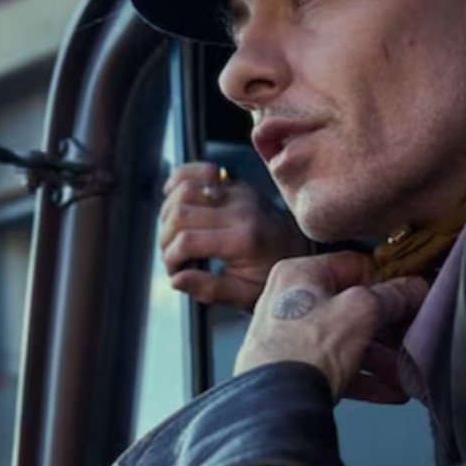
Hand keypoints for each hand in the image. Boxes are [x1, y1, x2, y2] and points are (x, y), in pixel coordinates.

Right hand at [159, 161, 310, 310]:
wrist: (299, 251)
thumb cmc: (272, 275)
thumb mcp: (245, 295)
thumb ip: (210, 289)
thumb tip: (176, 280)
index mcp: (244, 239)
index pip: (188, 240)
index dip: (171, 258)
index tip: (174, 273)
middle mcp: (241, 210)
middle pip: (180, 213)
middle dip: (165, 239)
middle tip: (172, 257)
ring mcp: (238, 192)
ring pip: (184, 190)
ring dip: (167, 214)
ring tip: (173, 236)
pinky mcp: (236, 184)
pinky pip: (198, 171)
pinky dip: (179, 180)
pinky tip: (172, 197)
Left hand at [235, 251, 429, 401]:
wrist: (273, 407)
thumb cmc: (305, 352)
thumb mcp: (361, 313)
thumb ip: (393, 296)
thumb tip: (415, 287)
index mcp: (299, 273)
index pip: (354, 265)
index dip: (386, 281)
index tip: (409, 297)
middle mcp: (289, 300)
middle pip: (352, 306)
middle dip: (387, 328)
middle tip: (411, 337)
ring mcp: (289, 336)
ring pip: (347, 340)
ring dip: (381, 358)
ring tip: (406, 374)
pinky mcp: (293, 369)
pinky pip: (336, 366)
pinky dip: (364, 377)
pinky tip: (391, 390)